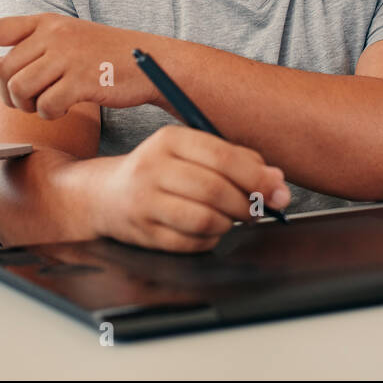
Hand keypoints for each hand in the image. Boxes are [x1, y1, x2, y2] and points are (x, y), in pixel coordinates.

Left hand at [0, 14, 159, 118]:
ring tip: (48, 104)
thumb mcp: (63, 45)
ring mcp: (67, 56)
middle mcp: (53, 34)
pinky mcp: (81, 79)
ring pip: (20, 89)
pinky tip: (64, 110)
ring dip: (28, 106)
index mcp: (46, 22)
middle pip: (5, 70)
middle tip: (29, 100)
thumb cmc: (104, 56)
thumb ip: (26, 52)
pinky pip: (46, 106)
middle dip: (9, 93)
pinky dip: (49, 114)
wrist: (150, 61)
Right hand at [91, 125, 290, 251]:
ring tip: (228, 218)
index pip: (223, 157)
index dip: (257, 177)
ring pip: (205, 220)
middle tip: (257, 210)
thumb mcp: (192, 152)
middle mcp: (153, 168)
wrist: (105, 195)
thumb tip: (276, 179)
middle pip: (215, 190)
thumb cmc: (160, 171)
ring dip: (227, 223)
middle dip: (246, 204)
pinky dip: (209, 240)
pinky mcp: (143, 233)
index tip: (277, 189)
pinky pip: (191, 243)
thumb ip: (236, 159)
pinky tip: (207, 230)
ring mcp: (144, 202)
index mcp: (170, 139)